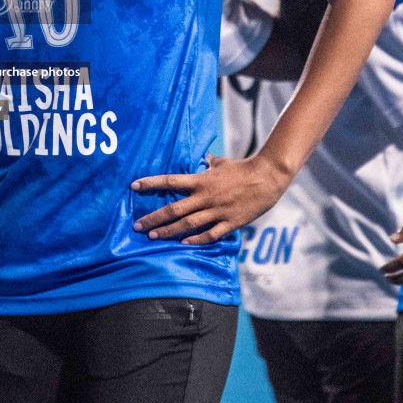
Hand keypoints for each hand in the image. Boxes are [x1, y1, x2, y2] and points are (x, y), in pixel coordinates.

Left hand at [131, 154, 293, 245]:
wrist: (268, 177)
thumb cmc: (243, 168)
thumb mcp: (222, 162)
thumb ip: (209, 162)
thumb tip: (202, 157)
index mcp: (202, 180)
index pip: (170, 181)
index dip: (150, 183)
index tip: (133, 186)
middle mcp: (205, 196)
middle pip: (174, 208)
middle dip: (154, 218)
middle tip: (137, 226)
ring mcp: (217, 211)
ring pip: (188, 224)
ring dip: (169, 231)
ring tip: (153, 237)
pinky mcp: (230, 222)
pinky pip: (210, 234)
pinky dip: (196, 240)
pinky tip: (183, 244)